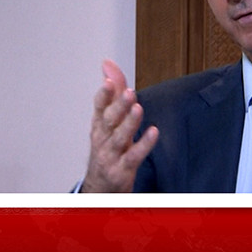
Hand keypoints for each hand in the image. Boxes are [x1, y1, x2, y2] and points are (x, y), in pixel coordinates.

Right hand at [81, 60, 158, 192]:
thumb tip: (108, 64)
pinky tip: (153, 132)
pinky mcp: (122, 169)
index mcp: (99, 125)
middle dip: (117, 105)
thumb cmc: (106, 149)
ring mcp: (111, 155)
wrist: (100, 187)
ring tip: (138, 108)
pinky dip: (144, 144)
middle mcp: (103, 138)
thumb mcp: (107, 120)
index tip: (109, 81)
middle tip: (128, 92)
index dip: (103, 94)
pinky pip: (133, 156)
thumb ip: (112, 92)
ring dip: (129, 123)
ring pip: (119, 137)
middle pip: (109, 120)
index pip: (99, 107)